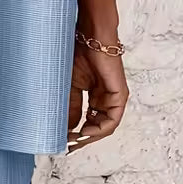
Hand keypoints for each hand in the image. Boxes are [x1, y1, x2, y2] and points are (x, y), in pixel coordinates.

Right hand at [67, 33, 128, 152]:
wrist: (90, 37)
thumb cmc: (79, 54)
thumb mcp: (70, 85)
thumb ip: (71, 106)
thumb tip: (66, 127)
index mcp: (95, 95)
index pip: (87, 120)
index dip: (75, 132)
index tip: (62, 140)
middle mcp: (105, 99)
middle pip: (97, 126)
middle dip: (82, 138)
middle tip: (68, 146)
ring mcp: (114, 98)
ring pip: (104, 126)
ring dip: (90, 136)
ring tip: (74, 140)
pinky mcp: (120, 95)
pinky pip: (112, 120)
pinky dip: (99, 129)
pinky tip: (85, 132)